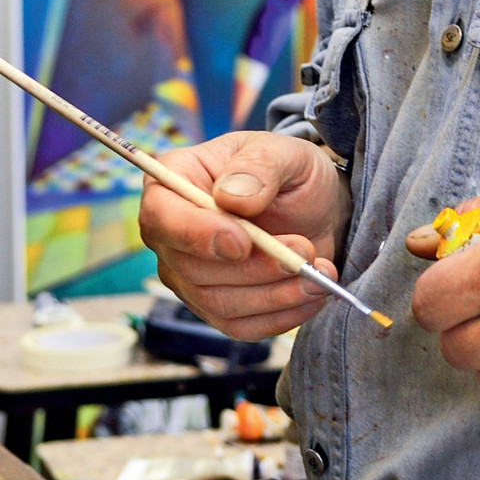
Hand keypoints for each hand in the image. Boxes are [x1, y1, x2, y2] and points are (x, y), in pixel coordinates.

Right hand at [140, 132, 353, 340]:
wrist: (315, 207)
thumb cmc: (290, 172)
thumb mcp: (286, 153)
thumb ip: (259, 166)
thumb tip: (231, 199)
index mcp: (176, 178)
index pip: (161, 215)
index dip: (195, 235)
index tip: (242, 243)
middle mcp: (172, 232)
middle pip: (190, 268)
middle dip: (253, 268)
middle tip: (304, 253)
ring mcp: (189, 274)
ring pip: (217, 303)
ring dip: (274, 294)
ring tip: (317, 273)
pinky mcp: (216, 306)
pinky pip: (239, 327)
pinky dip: (280, 316)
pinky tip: (310, 295)